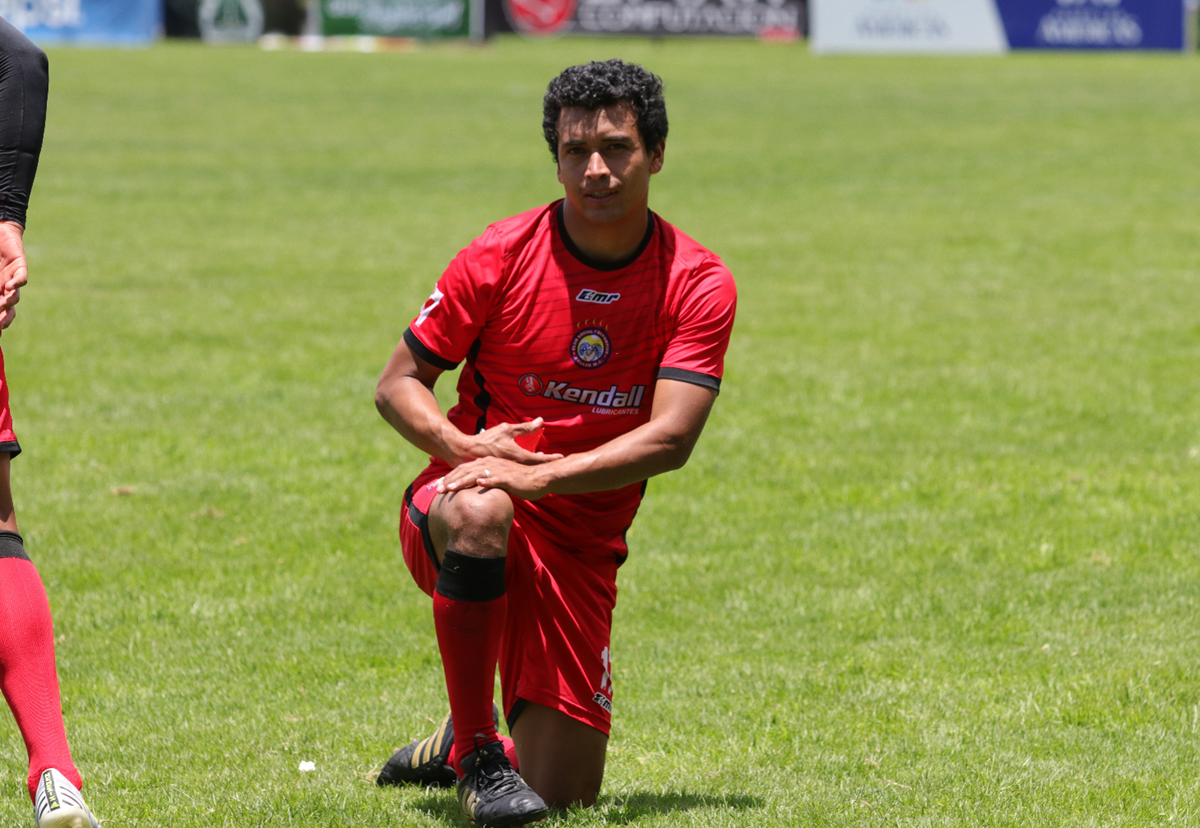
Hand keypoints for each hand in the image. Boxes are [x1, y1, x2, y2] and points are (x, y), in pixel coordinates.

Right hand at [0, 222, 27, 334]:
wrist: (0, 231)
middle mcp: (4, 288)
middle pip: (6, 308)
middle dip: (1, 318)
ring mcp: (13, 278)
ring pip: (14, 296)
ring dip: (7, 302)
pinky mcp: (20, 265)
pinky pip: (21, 277)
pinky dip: (16, 283)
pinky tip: (9, 286)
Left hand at [437, 456, 552, 500]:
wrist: (539, 478)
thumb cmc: (521, 480)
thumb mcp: (501, 480)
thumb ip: (489, 481)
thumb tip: (479, 487)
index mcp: (489, 464)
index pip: (466, 469)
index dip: (453, 477)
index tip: (442, 485)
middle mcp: (491, 464)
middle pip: (467, 471)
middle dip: (451, 480)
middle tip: (438, 489)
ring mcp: (499, 470)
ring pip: (477, 474)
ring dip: (462, 481)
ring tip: (450, 489)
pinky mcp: (508, 478)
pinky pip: (495, 479)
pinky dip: (486, 481)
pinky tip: (477, 484)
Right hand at [451, 417, 562, 466]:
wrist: (467, 452)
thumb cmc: (487, 440)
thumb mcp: (507, 430)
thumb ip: (525, 427)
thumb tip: (541, 421)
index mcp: (519, 456)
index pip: (540, 459)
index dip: (551, 458)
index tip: (561, 457)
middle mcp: (516, 466)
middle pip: (536, 467)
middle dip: (546, 464)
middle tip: (556, 460)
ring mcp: (509, 470)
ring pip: (527, 470)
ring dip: (536, 466)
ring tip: (544, 462)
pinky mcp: (502, 473)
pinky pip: (517, 471)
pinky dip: (524, 468)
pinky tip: (525, 465)